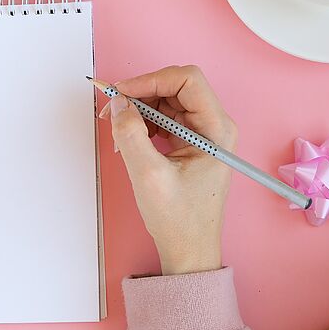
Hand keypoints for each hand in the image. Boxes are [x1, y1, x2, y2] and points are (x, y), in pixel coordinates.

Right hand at [100, 66, 236, 275]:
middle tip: (112, 109)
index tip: (122, 92)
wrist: (189, 250)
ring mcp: (202, 136)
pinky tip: (128, 140)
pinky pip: (164, 120)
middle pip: (175, 88)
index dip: (151, 79)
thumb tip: (118, 104)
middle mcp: (214, 127)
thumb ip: (131, 135)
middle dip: (141, 94)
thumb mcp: (148, 176)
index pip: (187, 80)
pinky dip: (142, 124)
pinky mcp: (189, 145)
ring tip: (117, 129)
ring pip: (166, 103)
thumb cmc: (179, 219)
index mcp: (216, 129)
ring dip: (139, 110)